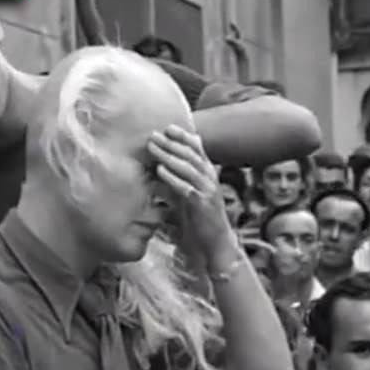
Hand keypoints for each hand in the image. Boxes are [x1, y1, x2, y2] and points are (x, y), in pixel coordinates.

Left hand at [147, 125, 236, 267]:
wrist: (216, 242)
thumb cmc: (201, 217)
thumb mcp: (193, 192)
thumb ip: (184, 176)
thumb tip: (166, 164)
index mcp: (208, 174)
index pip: (198, 149)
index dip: (183, 136)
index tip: (167, 127)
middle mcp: (210, 179)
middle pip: (190, 155)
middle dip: (172, 143)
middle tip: (154, 135)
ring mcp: (207, 191)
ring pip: (188, 168)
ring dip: (169, 156)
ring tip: (153, 148)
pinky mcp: (201, 205)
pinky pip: (186, 188)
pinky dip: (172, 178)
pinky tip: (160, 171)